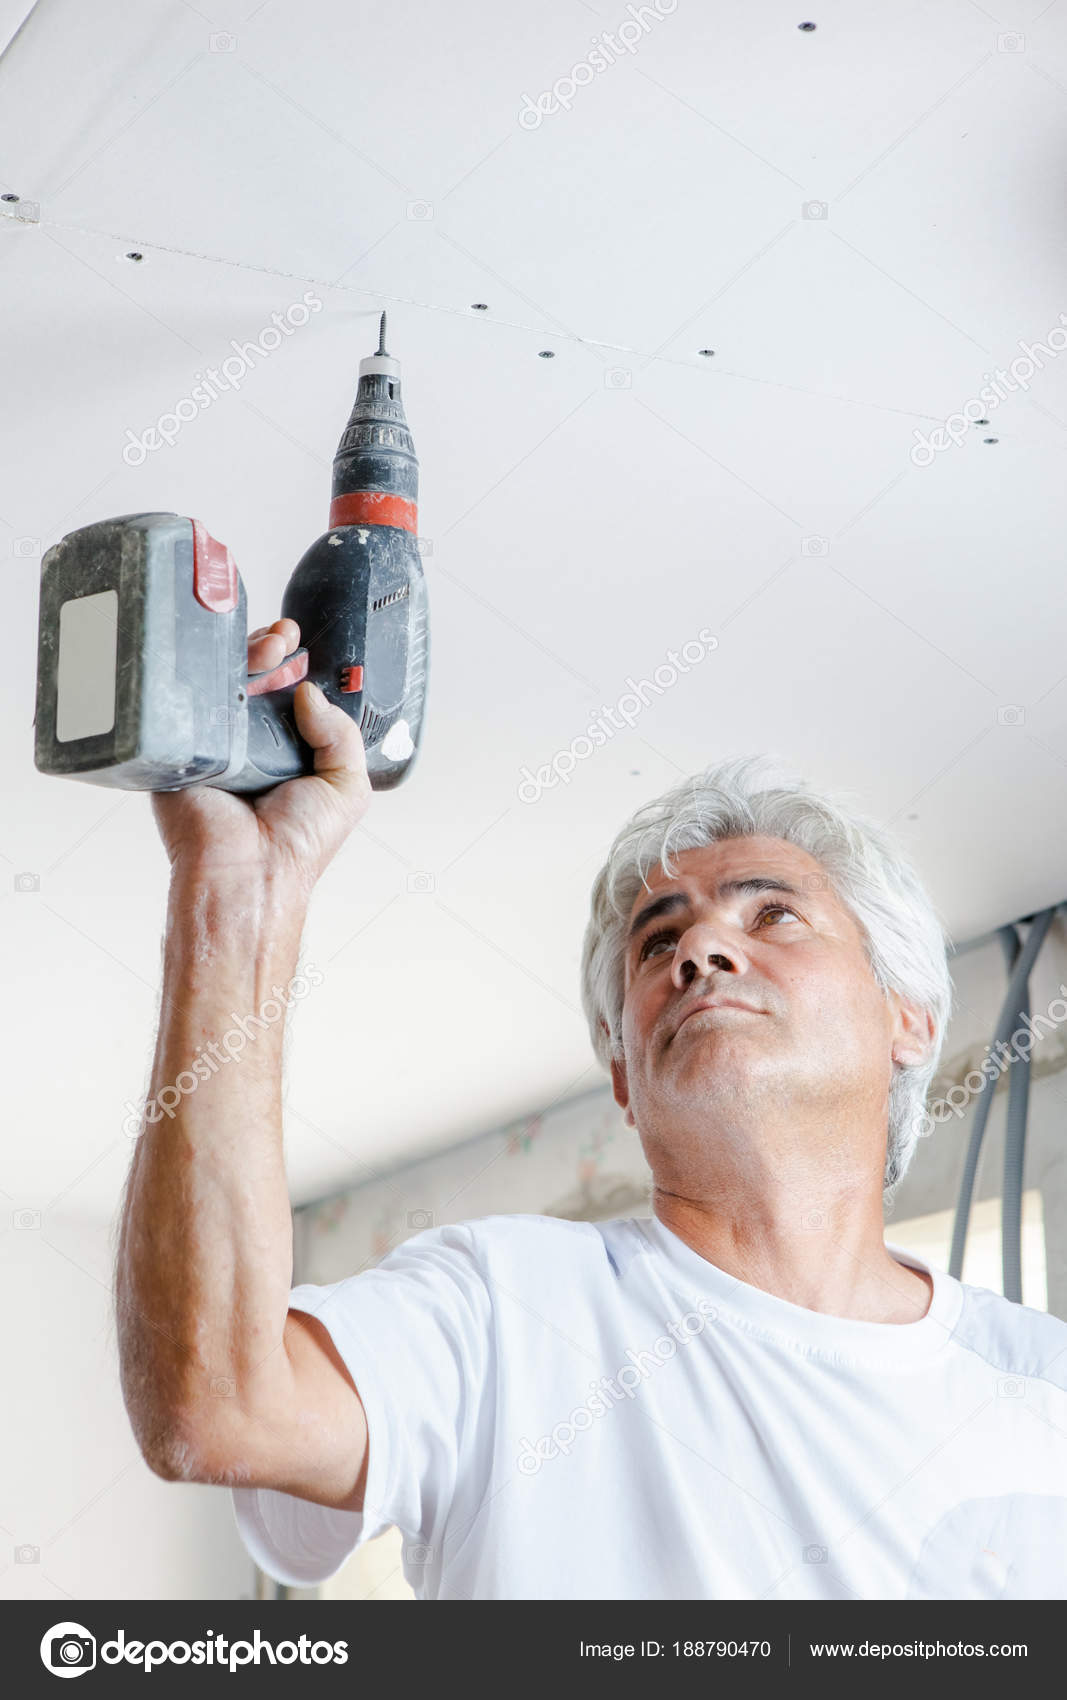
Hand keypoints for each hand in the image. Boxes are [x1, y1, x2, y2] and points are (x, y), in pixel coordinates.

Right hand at [151, 619, 370, 895]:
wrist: (251, 871)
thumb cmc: (298, 843)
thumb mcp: (347, 787)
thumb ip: (341, 734)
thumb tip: (309, 691)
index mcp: (287, 752)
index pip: (288, 695)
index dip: (295, 666)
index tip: (302, 648)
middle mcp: (249, 745)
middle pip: (254, 681)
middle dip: (269, 651)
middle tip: (284, 639)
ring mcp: (214, 743)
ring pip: (222, 684)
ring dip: (243, 657)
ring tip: (268, 648)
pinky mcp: (182, 747)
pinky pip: (188, 702)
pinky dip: (204, 677)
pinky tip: (226, 666)